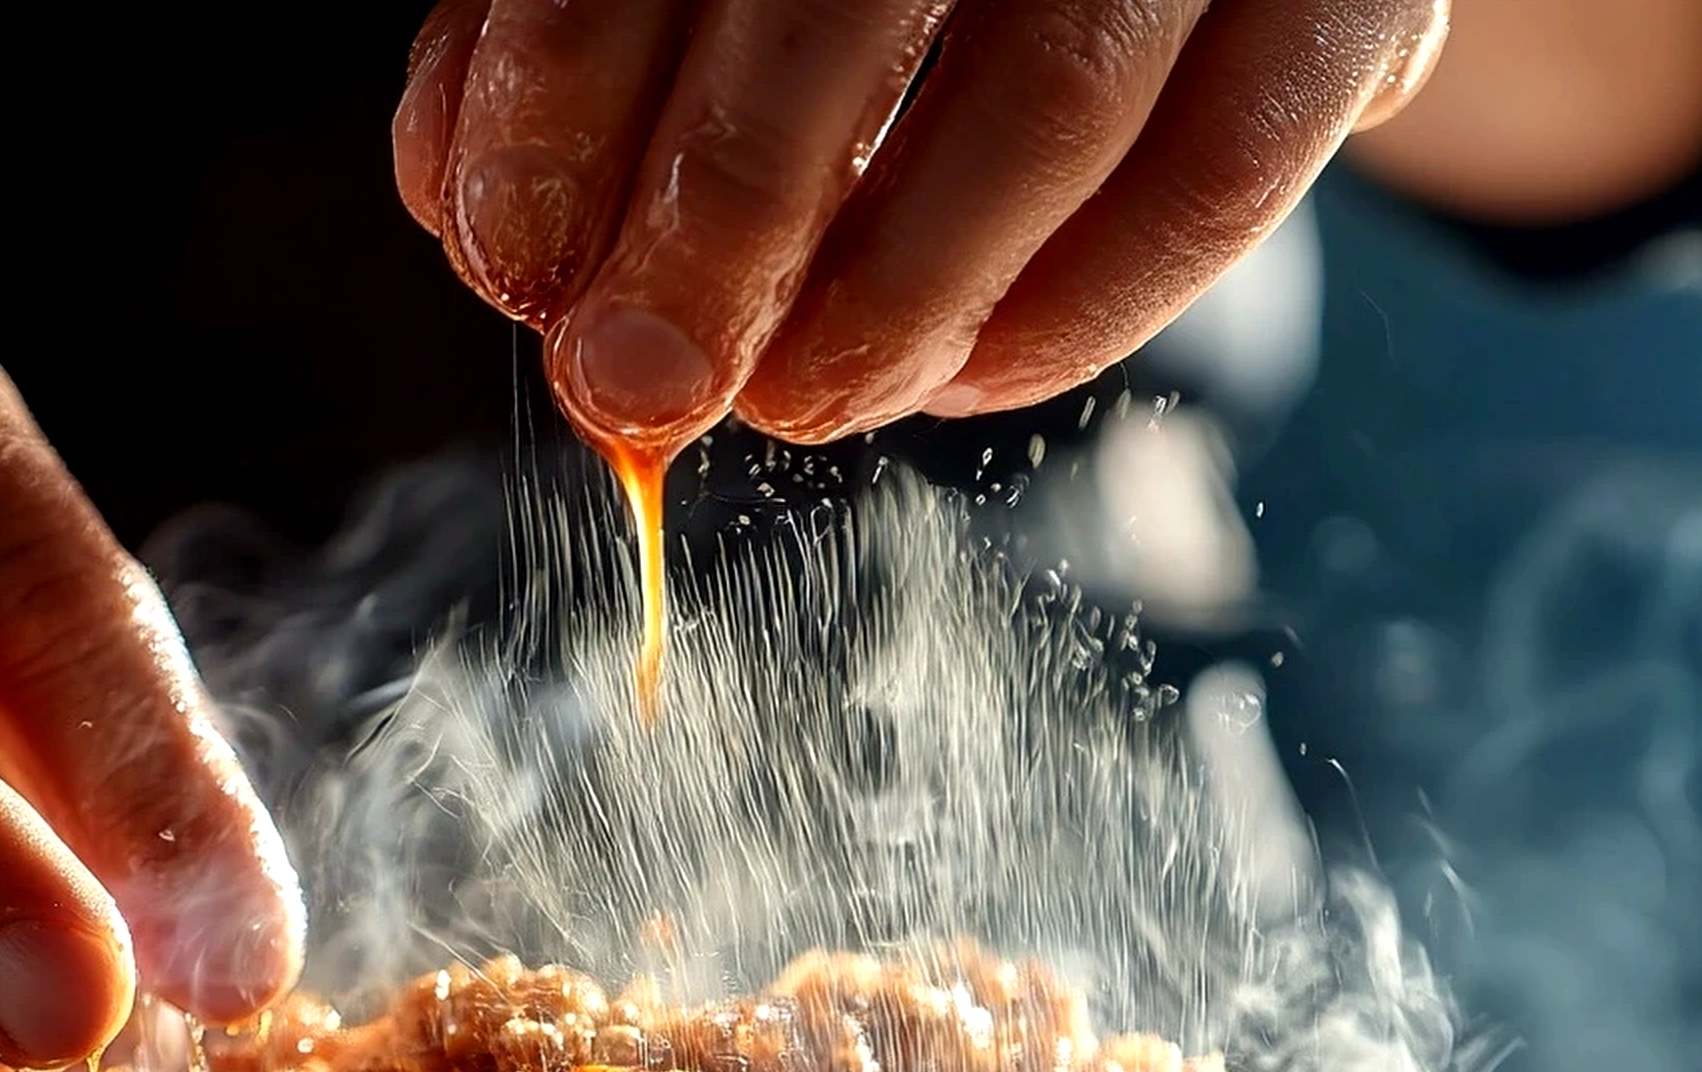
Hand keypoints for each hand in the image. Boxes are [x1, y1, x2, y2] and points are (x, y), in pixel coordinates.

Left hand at [395, 0, 1448, 448]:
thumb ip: (589, 38)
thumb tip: (481, 211)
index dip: (565, 89)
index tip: (511, 259)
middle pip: (847, 2)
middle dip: (720, 226)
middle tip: (639, 384)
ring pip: (1048, 103)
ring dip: (891, 297)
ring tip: (796, 401)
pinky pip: (1220, 178)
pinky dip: (1079, 313)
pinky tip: (964, 383)